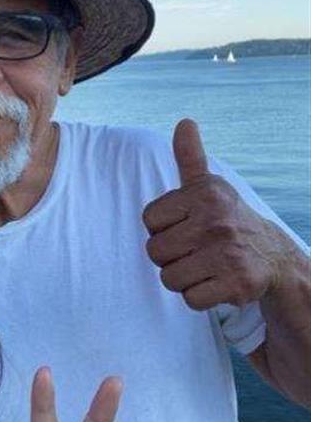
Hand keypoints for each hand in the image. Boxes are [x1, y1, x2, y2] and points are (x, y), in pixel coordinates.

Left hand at [143, 118, 288, 309]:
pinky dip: (199, 296)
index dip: (162, 228)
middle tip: (193, 250)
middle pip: (155, 252)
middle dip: (170, 256)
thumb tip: (185, 122)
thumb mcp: (209, 186)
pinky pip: (190, 299)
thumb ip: (190, 157)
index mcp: (204, 195)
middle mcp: (216, 222)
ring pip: (169, 278)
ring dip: (182, 278)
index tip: (184, 226)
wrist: (272, 255)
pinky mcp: (236, 284)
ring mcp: (227, 255)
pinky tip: (215, 282)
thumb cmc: (226, 219)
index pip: (149, 220)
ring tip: (203, 266)